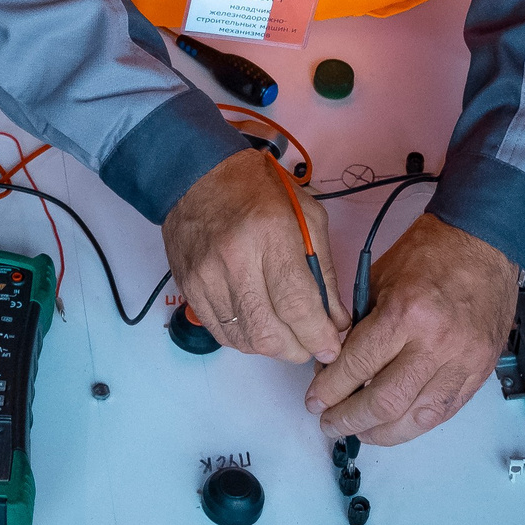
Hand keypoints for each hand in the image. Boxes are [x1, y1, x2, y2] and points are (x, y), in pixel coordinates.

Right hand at [162, 148, 349, 363]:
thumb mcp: (308, 216)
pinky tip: (260, 325)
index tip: (332, 347)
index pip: (296, 304)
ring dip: (273, 348)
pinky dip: (247, 339)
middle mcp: (235, 259)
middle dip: (298, 350)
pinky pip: (222, 333)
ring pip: (245, 340)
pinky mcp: (189, 288)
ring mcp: (207, 277)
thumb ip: (324, 271)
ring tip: (288, 335)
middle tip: (312, 344)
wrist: (197, 175)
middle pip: (268, 332)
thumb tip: (336, 320)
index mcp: (271, 234)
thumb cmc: (260, 191)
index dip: (318, 335)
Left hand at [305, 213, 517, 445]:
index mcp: (405, 313)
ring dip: (381, 431)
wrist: (484, 242)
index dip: (330, 390)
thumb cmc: (430, 252)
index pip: (357, 366)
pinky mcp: (481, 370)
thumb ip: (357, 325)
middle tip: (329, 422)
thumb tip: (334, 366)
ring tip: (359, 430)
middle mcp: (436, 343)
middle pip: (385, 402)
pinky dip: (415, 423)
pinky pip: (444, 412)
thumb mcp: (379, 278)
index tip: (314, 400)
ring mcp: (463, 360)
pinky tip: (395, 424)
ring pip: (416, 418)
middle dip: (349, 419)